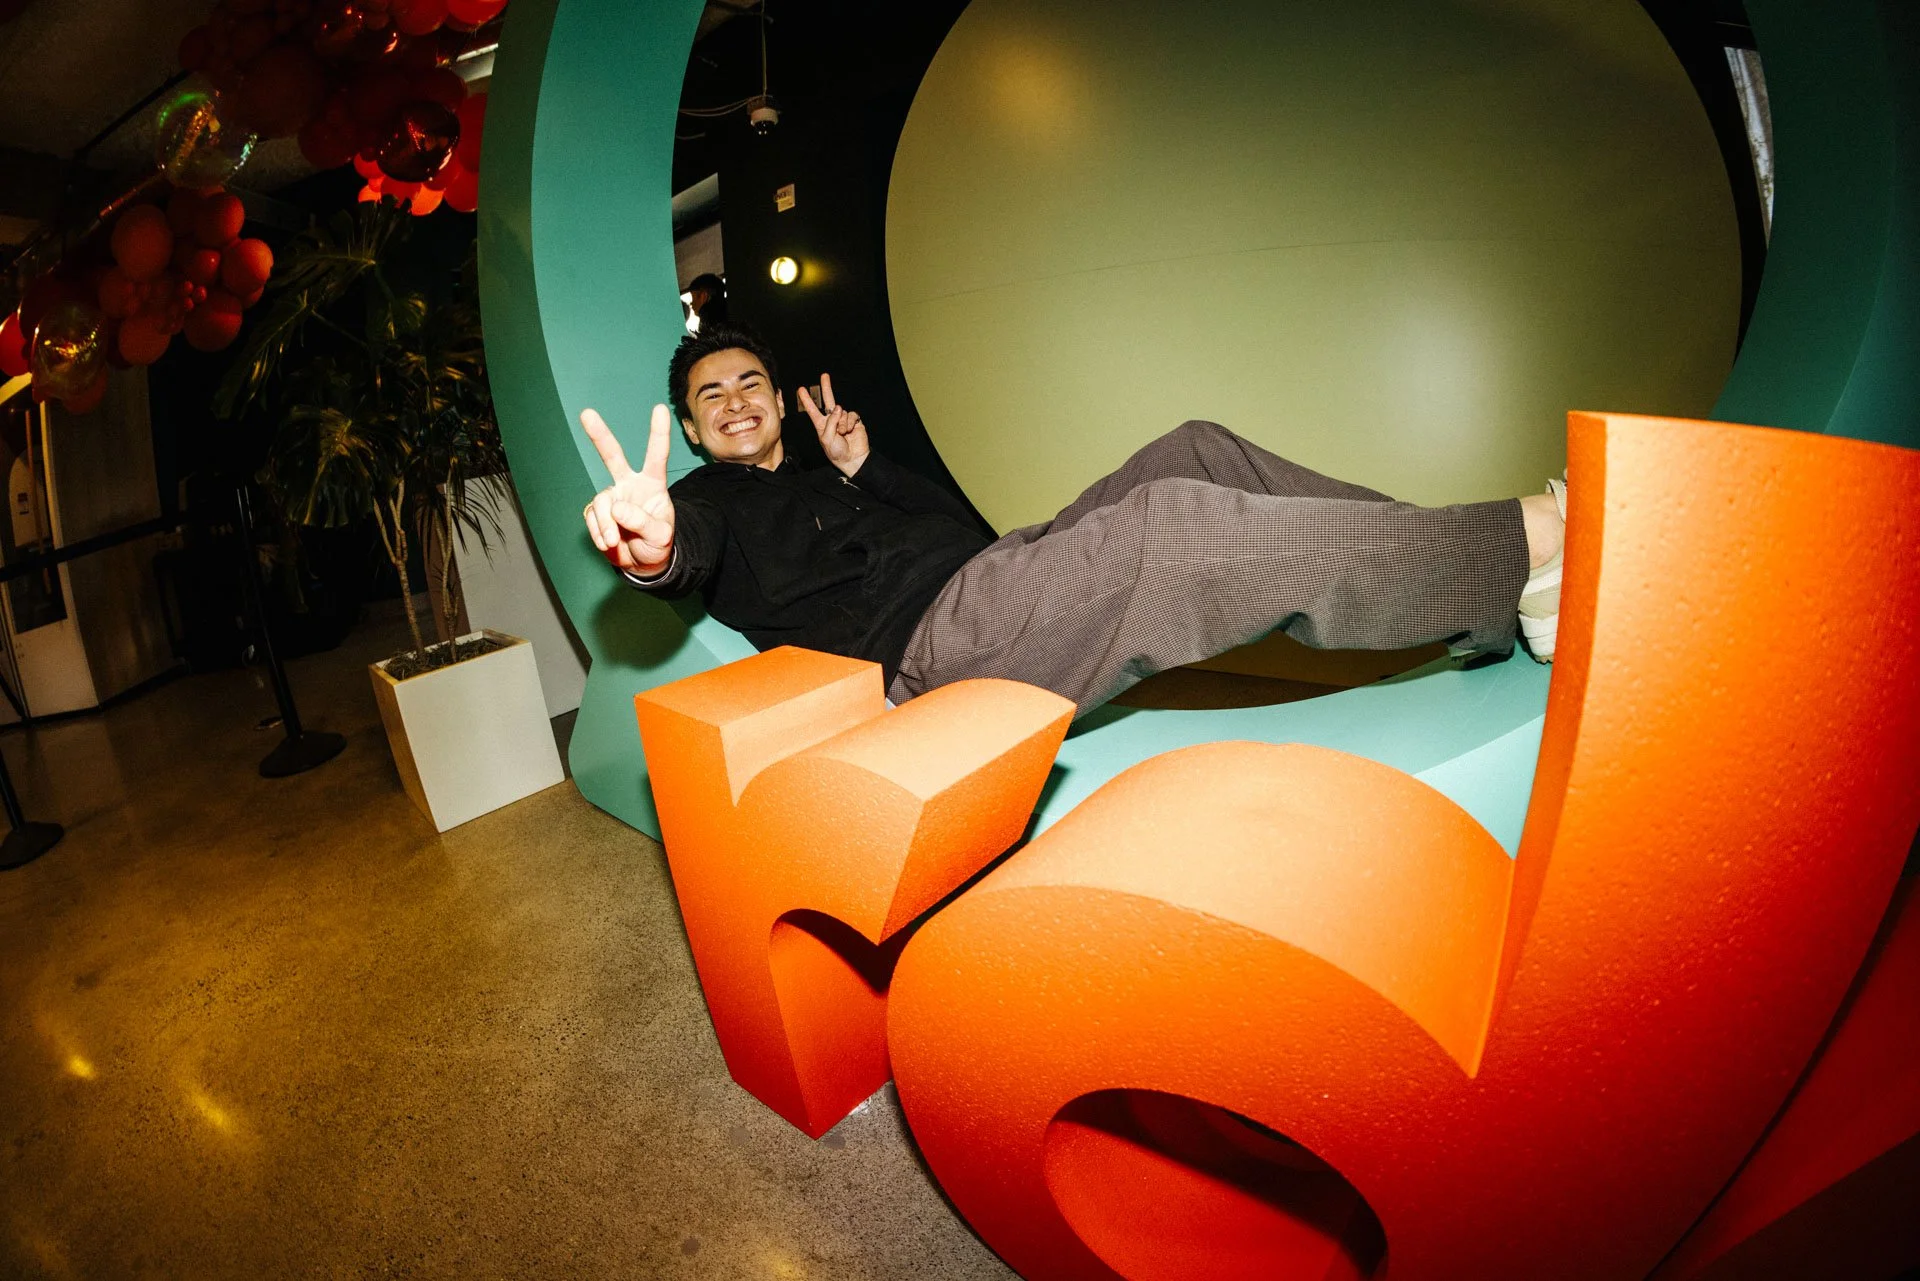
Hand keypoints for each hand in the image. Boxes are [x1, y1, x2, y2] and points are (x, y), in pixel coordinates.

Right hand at [581, 404, 675, 575]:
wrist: (642, 563)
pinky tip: (609, 543)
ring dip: (606, 525)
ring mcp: (612, 497)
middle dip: (599, 435)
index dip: (658, 433)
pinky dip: (599, 533)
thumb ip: (642, 522)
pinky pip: (592, 519)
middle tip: (586, 414)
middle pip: (612, 456)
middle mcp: (630, 485)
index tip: (660, 408)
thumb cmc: (657, 544)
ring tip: (615, 542)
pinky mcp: (597, 512)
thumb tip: (616, 507)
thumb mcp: (659, 537)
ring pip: (602, 503)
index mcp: (652, 484)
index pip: (657, 456)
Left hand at [798, 373, 869, 475]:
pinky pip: (852, 415)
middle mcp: (832, 420)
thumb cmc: (836, 452)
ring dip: (842, 423)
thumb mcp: (826, 438)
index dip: (807, 400)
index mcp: (821, 424)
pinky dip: (850, 423)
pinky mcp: (854, 421)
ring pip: (842, 412)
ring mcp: (843, 420)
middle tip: (824, 375)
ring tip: (843, 434)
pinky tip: (850, 431)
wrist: (852, 458)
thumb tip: (839, 408)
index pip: (812, 410)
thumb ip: (830, 422)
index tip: (801, 389)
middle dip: (826, 387)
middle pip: (828, 400)